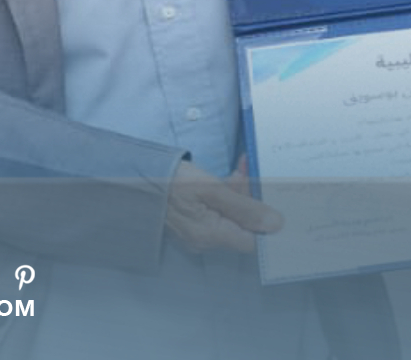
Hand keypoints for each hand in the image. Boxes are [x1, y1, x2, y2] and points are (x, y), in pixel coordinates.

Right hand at [164, 157, 281, 253]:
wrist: (134, 178)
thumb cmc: (173, 182)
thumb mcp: (212, 189)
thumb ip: (245, 207)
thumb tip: (276, 225)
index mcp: (211, 236)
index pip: (252, 240)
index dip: (264, 222)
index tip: (272, 200)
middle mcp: (205, 241)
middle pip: (241, 225)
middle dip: (249, 198)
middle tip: (246, 172)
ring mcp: (197, 232)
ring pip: (230, 215)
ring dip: (238, 193)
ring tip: (238, 170)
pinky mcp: (192, 221)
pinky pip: (217, 212)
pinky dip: (226, 195)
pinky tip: (229, 177)